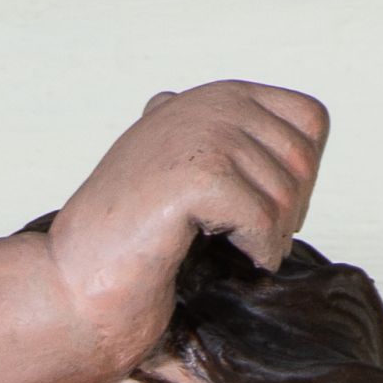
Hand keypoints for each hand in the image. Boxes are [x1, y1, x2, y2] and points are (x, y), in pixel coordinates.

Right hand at [49, 82, 329, 348]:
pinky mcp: (196, 176)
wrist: (72, 286)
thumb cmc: (129, 250)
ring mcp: (201, 134)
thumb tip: (300, 147)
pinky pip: (265, 218)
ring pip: (288, 191)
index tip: (265, 213)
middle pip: (304, 158)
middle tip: (252, 246)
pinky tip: (235, 261)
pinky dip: (259, 252)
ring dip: (273, 238)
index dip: (301, 175)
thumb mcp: (185, 177)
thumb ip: (229, 148)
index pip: (310, 119)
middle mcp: (209, 102)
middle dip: (290, 212)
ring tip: (239, 257)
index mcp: (212, 96)